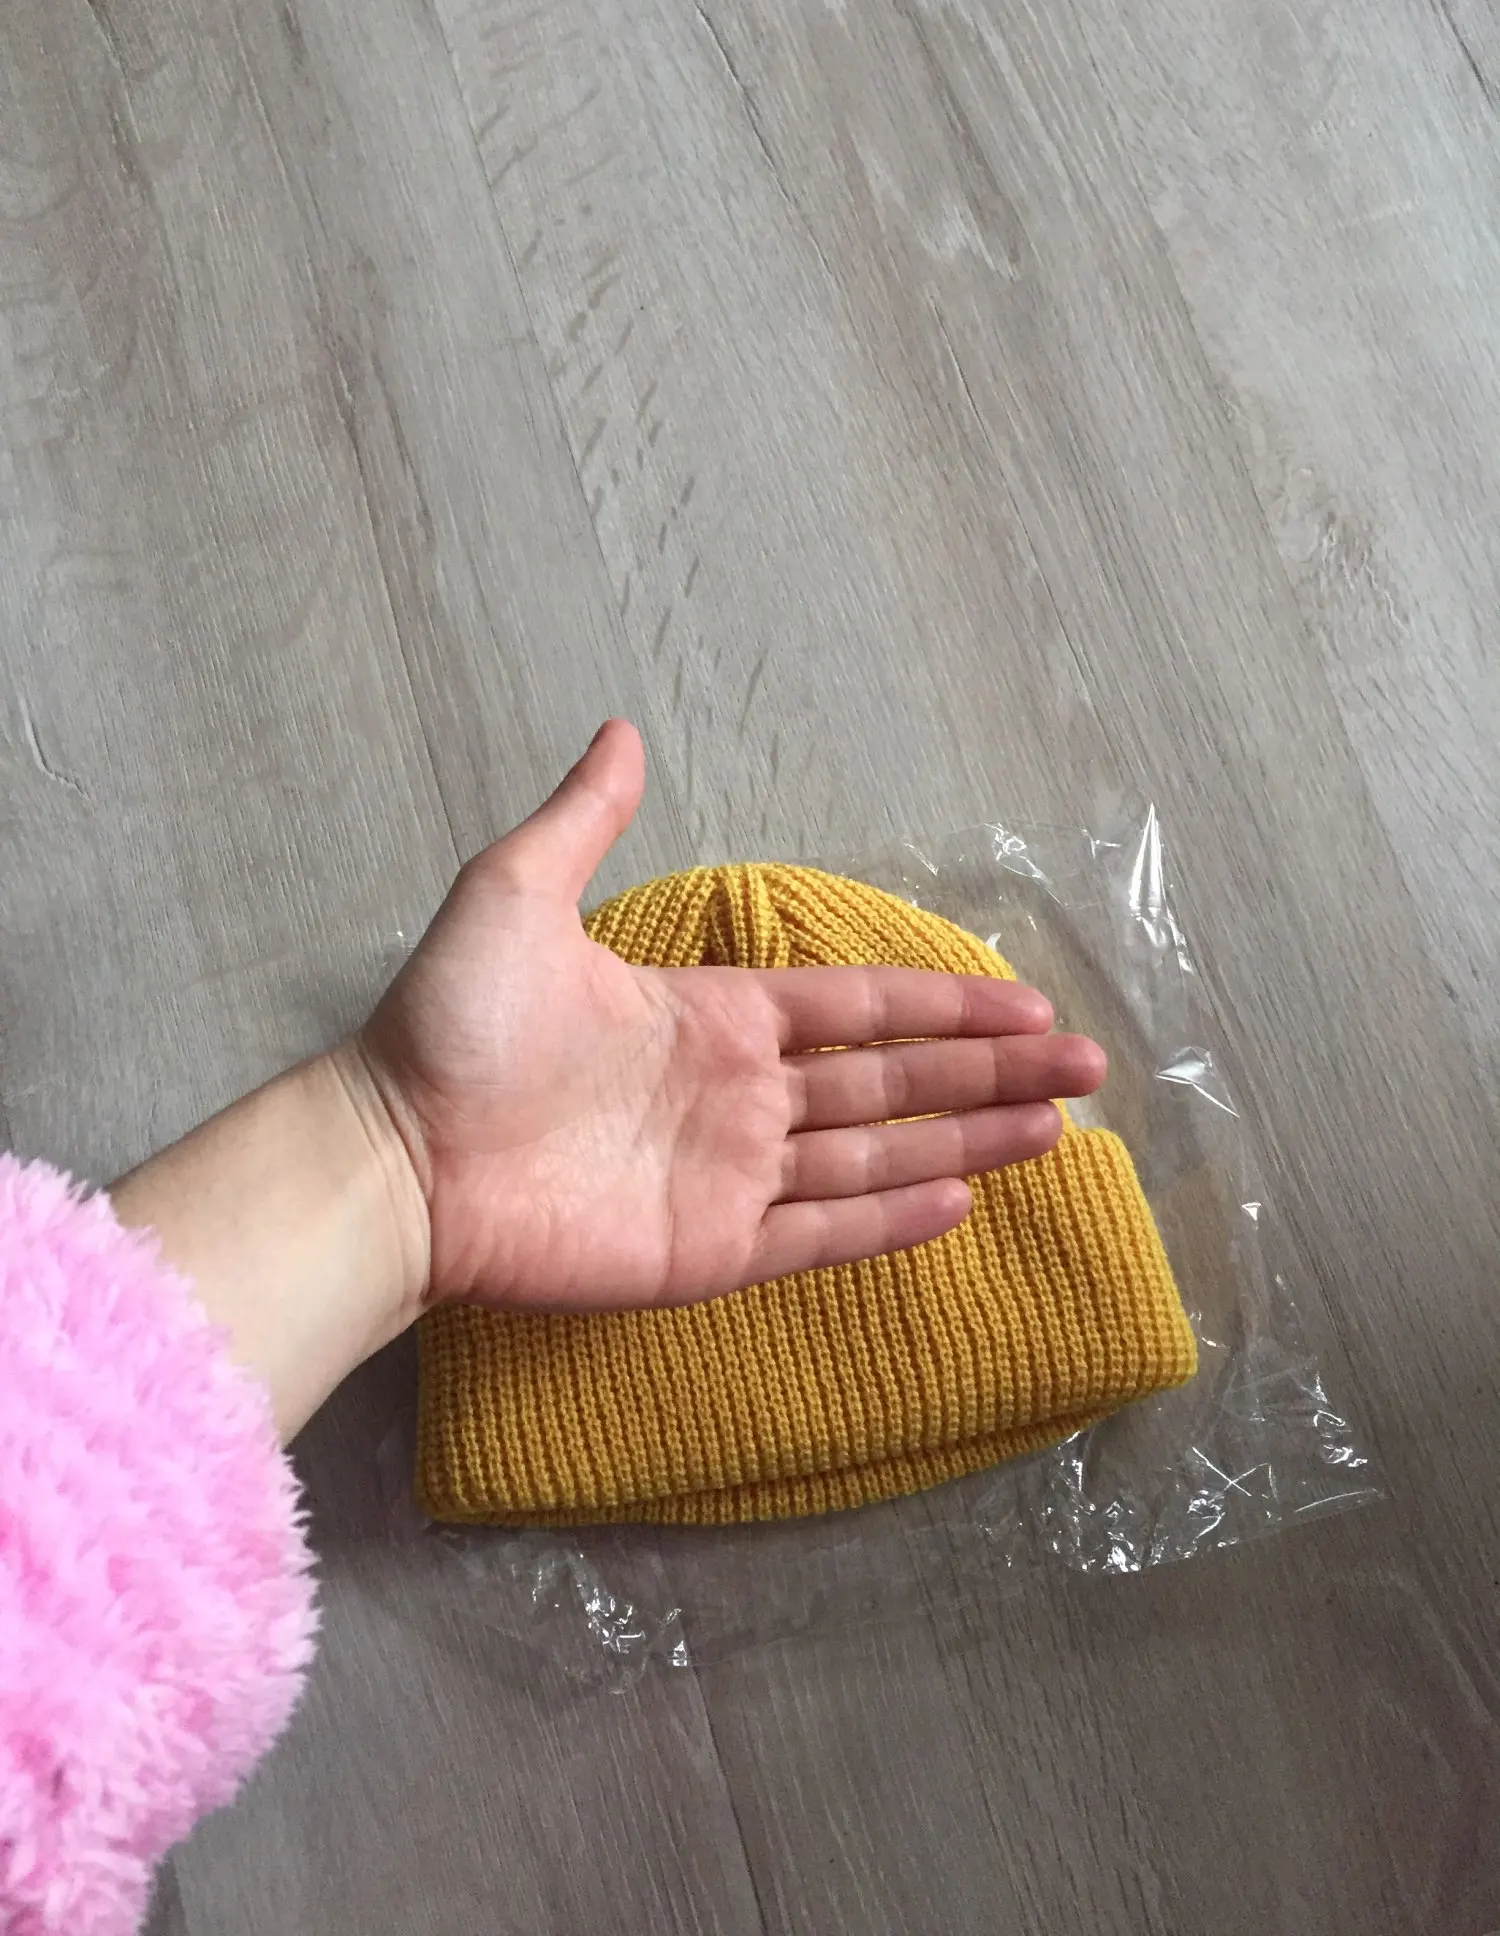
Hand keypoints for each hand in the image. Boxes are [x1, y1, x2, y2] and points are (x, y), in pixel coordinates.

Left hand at [354, 721, 1105, 1315]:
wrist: (394, 1153)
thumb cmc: (450, 1027)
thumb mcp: (516, 894)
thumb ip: (586, 818)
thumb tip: (623, 728)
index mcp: (713, 1016)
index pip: (856, 1007)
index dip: (943, 1005)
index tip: (1026, 1001)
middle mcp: (737, 1096)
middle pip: (893, 1083)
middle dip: (990, 1075)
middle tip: (1086, 1070)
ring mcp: (727, 1178)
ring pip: (875, 1158)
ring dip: (967, 1142)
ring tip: (1055, 1131)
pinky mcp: (706, 1253)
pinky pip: (817, 1236)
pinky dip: (888, 1222)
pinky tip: (960, 1200)